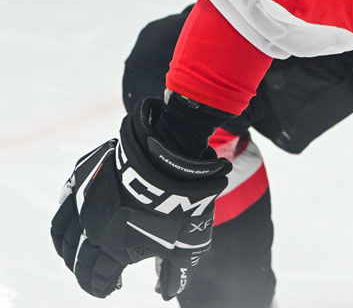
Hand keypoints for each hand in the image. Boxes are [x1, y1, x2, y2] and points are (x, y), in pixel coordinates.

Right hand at [49, 98, 230, 299]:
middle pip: (77, 259)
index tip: (107, 289)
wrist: (172, 162)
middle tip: (93, 277)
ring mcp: (85, 203)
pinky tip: (70, 226)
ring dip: (66, 251)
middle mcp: (92, 229)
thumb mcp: (186, 247)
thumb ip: (175, 274)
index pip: (97, 278)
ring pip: (63, 235)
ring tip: (75, 256)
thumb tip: (166, 294)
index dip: (100, 287)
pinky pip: (64, 207)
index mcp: (114, 249)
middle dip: (83, 273)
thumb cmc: (182, 207)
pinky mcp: (82, 180)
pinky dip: (63, 222)